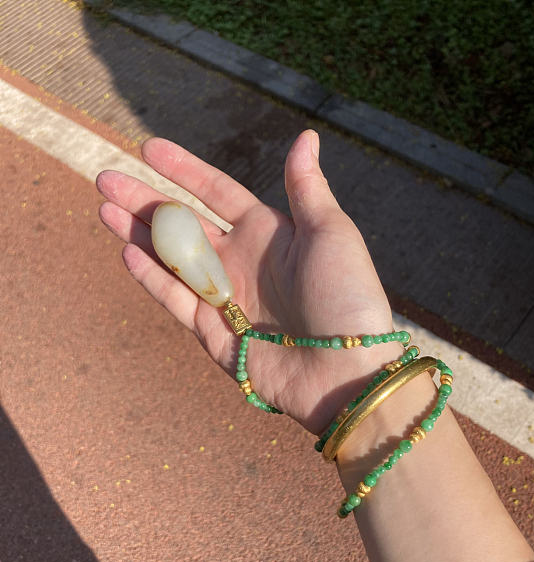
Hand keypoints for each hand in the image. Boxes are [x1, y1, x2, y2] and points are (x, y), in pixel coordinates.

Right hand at [96, 130, 401, 435]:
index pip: (215, 192)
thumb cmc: (347, 297)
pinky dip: (152, 278)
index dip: (183, 170)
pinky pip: (176, 299)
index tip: (148, 148)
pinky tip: (127, 251)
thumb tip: (306, 136)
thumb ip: (306, 189)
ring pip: (170, 259)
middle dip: (144, 200)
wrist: (345, 369)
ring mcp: (225, 298)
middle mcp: (241, 261)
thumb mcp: (331, 233)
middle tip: (106, 177)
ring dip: (136, 234)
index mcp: (268, 232)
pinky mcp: (213, 333)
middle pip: (182, 223)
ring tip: (103, 208)